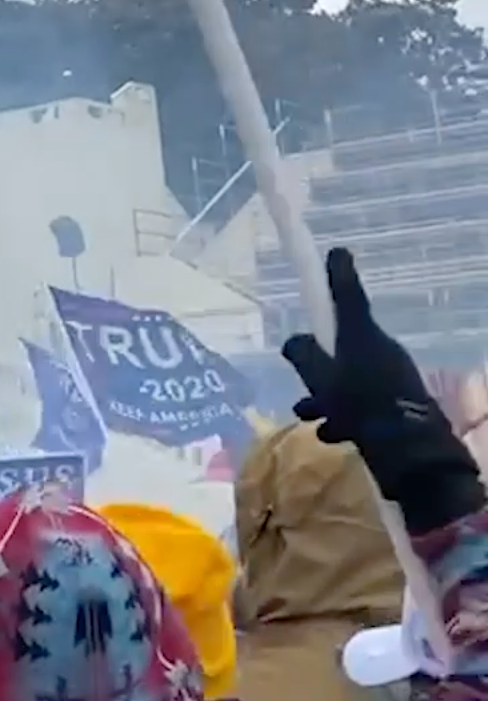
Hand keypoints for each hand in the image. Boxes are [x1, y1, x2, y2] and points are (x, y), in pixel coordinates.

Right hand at [284, 249, 483, 530]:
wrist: (407, 449)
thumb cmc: (360, 403)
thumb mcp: (321, 378)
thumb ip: (304, 355)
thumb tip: (295, 341)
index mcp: (361, 335)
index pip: (348, 296)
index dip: (338, 275)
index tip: (337, 252)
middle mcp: (380, 350)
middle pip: (343, 344)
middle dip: (319, 363)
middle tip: (304, 380)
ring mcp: (391, 377)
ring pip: (348, 377)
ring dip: (326, 395)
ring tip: (308, 416)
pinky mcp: (397, 403)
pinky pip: (361, 402)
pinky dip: (343, 415)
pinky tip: (331, 434)